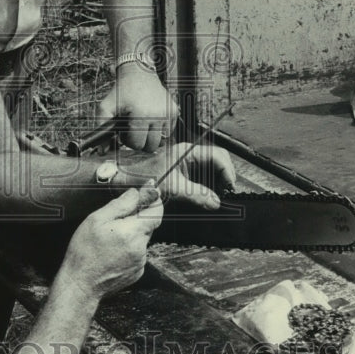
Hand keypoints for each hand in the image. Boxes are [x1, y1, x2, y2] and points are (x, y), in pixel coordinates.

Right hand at [58, 186, 162, 302]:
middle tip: (116, 219)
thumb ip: (121, 204)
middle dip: (137, 217)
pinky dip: (129, 248)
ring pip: (142, 239)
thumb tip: (137, 193)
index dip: (154, 200)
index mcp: (133, 232)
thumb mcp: (96, 219)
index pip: (157, 212)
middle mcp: (141, 247)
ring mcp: (140, 261)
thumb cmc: (84, 251)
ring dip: (132, 233)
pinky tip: (112, 251)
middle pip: (149, 224)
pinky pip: (138, 252)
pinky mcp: (137, 272)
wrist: (81, 284)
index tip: (148, 192)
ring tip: (110, 239)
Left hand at [96, 65, 179, 151]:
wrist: (139, 73)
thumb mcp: (106, 106)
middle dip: (140, 141)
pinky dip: (160, 129)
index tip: (124, 130)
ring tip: (142, 123)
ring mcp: (168, 113)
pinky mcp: (175, 111)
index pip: (137, 144)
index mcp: (141, 115)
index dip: (128, 140)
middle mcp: (158, 115)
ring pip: (161, 140)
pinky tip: (151, 118)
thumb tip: (102, 151)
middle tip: (133, 129)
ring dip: (150, 136)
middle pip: (150, 146)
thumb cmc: (122, 91)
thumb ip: (102, 128)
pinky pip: (168, 131)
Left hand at [118, 143, 236, 209]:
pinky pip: (200, 178)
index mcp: (188, 151)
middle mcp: (188, 155)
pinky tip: (206, 198)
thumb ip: (196, 194)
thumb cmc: (143, 176)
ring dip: (217, 183)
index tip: (230, 187)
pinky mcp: (181, 174)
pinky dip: (207, 188)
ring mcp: (185, 164)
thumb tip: (215, 202)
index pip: (218, 155)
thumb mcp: (172, 186)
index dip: (228, 171)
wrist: (124, 178)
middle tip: (226, 193)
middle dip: (225, 176)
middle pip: (217, 161)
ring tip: (218, 197)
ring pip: (210, 170)